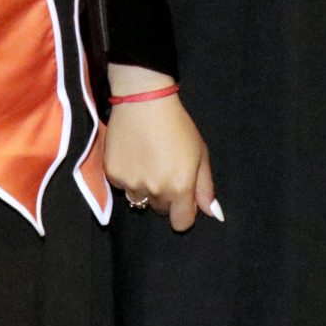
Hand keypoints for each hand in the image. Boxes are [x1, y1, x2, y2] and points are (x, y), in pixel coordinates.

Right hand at [106, 65, 219, 230]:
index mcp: (180, 187)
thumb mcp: (200, 154)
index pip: (181, 223)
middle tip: (165, 169)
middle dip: (165, 196)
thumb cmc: (178, 125)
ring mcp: (131, 184)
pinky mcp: (113, 174)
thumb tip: (213, 214)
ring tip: (148, 162)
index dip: (185, 212)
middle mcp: (155, 190)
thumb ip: (205, 187)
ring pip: (140, 199)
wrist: (143, 101)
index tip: (183, 197)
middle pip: (161, 210)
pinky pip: (122, 186)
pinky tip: (133, 155)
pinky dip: (128, 176)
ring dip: (145, 188)